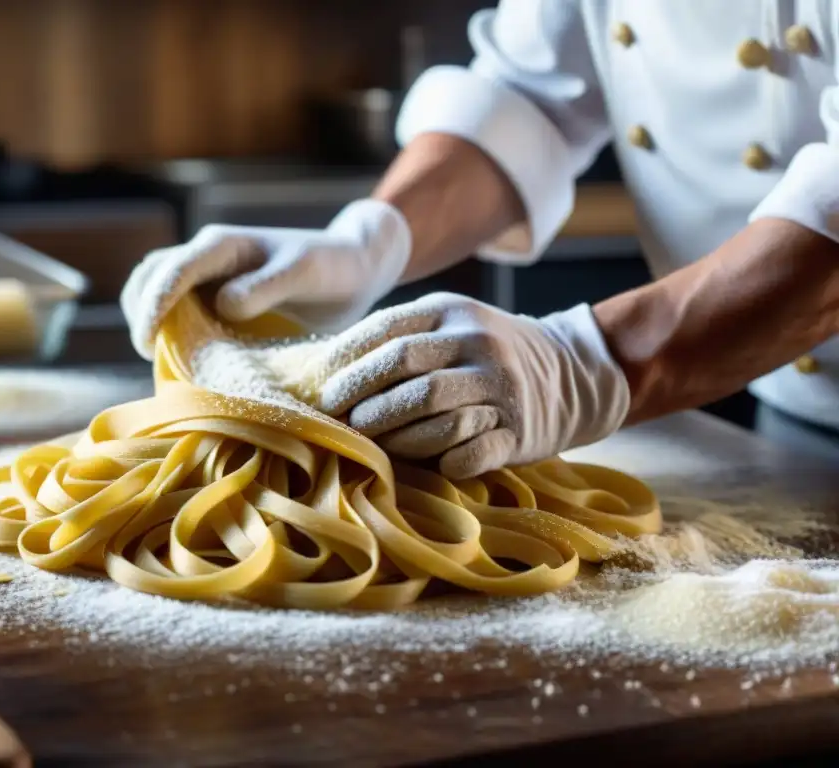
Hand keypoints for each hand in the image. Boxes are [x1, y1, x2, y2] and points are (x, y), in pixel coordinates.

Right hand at [120, 199, 411, 359]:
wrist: (353, 267)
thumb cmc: (332, 266)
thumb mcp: (304, 272)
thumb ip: (265, 286)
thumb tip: (222, 305)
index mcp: (224, 244)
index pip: (173, 269)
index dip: (155, 304)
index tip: (148, 342)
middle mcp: (209, 256)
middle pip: (150, 274)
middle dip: (141, 310)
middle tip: (149, 354)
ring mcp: (210, 276)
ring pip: (157, 287)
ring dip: (147, 317)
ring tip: (156, 356)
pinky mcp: (217, 296)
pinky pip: (179, 307)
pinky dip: (168, 328)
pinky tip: (179, 357)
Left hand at [318, 293, 629, 477]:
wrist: (574, 372)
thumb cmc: (487, 353)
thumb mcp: (451, 324)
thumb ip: (400, 337)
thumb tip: (325, 367)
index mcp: (452, 310)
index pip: (386, 332)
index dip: (346, 362)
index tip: (321, 389)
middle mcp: (478, 343)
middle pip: (404, 370)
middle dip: (361, 398)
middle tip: (338, 420)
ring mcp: (501, 388)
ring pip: (431, 413)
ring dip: (392, 434)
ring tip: (370, 443)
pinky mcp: (519, 432)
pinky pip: (469, 452)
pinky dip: (441, 462)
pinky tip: (427, 465)